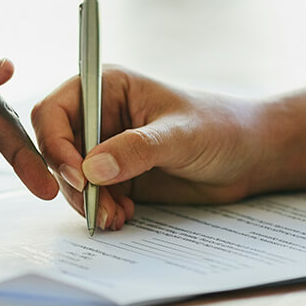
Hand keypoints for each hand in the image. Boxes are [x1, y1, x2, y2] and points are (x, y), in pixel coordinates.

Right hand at [31, 66, 305, 228]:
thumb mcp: (180, 135)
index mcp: (105, 88)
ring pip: (70, 179)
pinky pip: (90, 197)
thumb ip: (136, 149)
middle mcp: (97, 116)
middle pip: (56, 150)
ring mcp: (104, 148)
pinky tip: (123, 217)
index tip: (76, 176)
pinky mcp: (115, 177)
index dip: (55, 144)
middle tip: (96, 206)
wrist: (250, 158)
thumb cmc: (221, 128)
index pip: (54, 112)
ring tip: (116, 217)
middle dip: (71, 182)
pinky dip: (100, 211)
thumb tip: (92, 169)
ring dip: (87, 202)